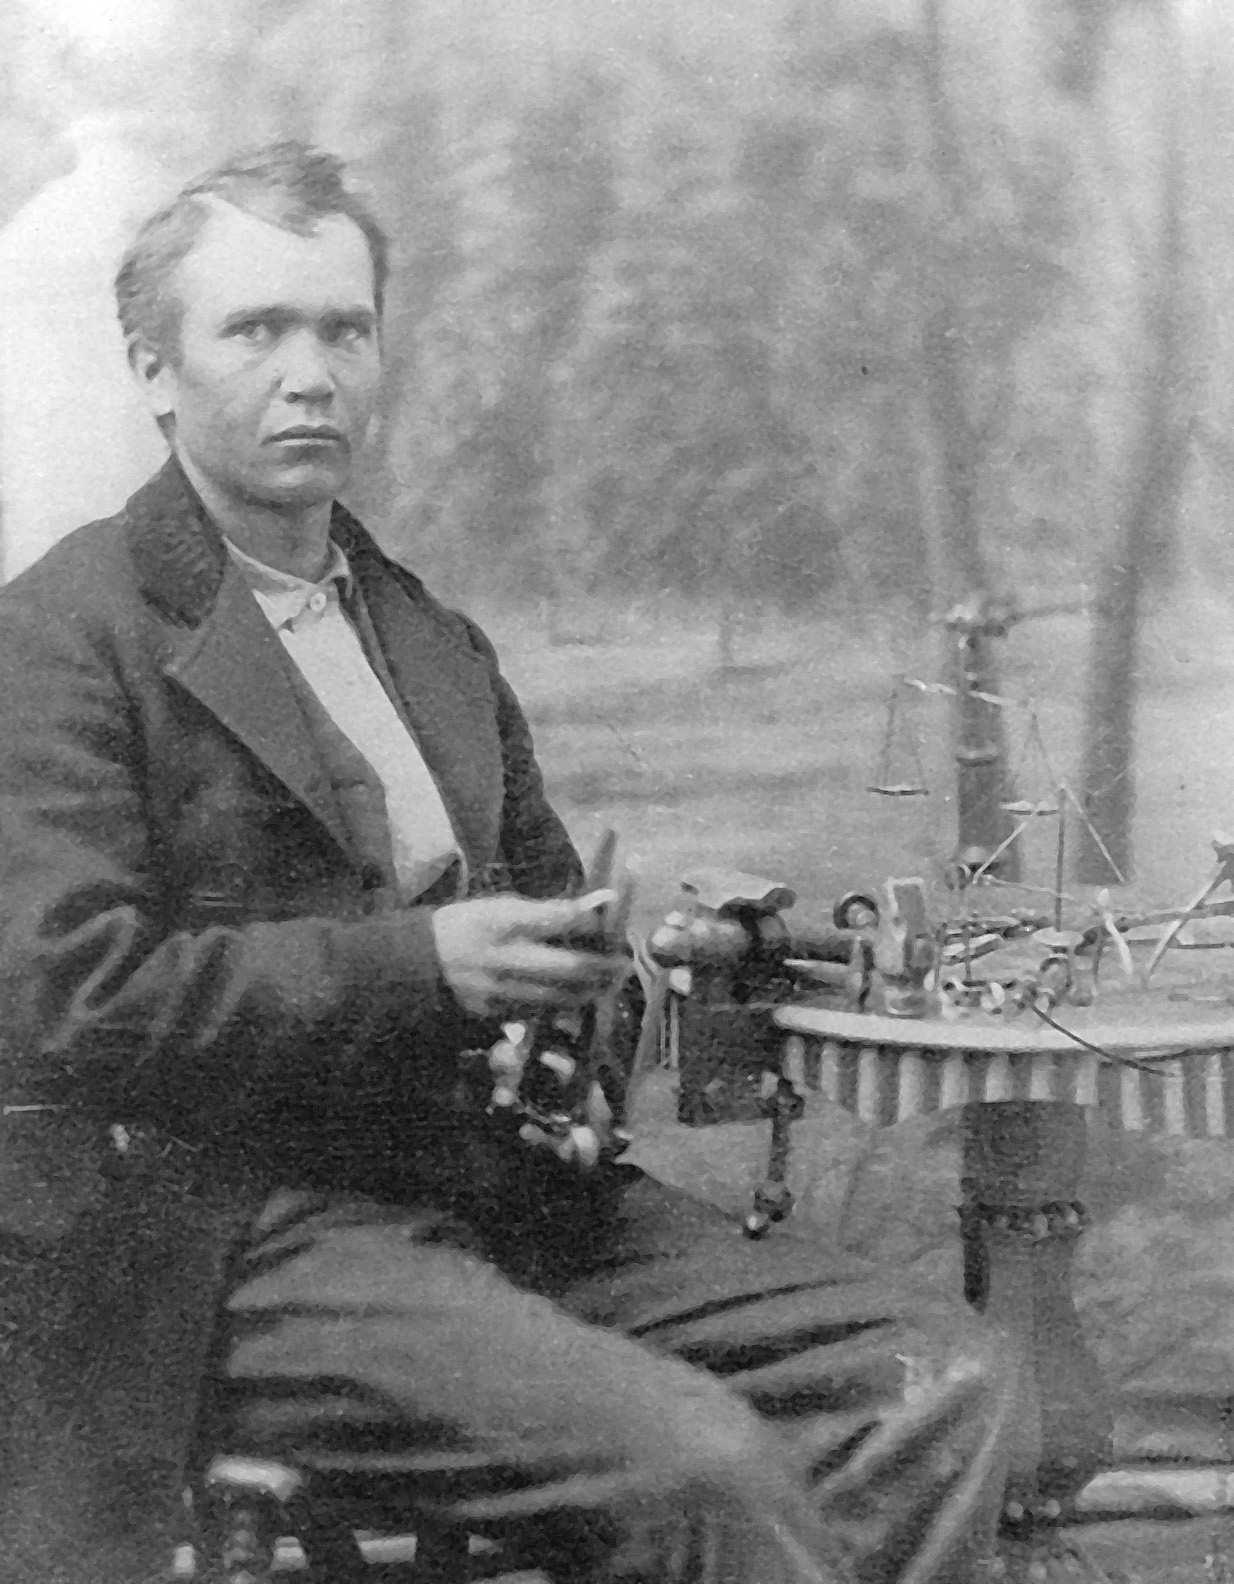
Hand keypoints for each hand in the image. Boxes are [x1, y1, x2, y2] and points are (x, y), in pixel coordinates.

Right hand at [431, 890, 619, 1017]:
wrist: (424, 963)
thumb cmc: (468, 926)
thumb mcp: (502, 908)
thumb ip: (548, 911)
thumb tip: (595, 905)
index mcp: (506, 922)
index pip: (560, 919)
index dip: (592, 920)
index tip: (612, 921)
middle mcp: (507, 958)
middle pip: (568, 966)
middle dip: (602, 966)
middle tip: (623, 964)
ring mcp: (503, 990)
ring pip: (560, 995)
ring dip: (591, 990)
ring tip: (609, 982)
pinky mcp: (498, 1013)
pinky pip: (541, 1012)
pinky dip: (566, 1005)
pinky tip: (581, 998)